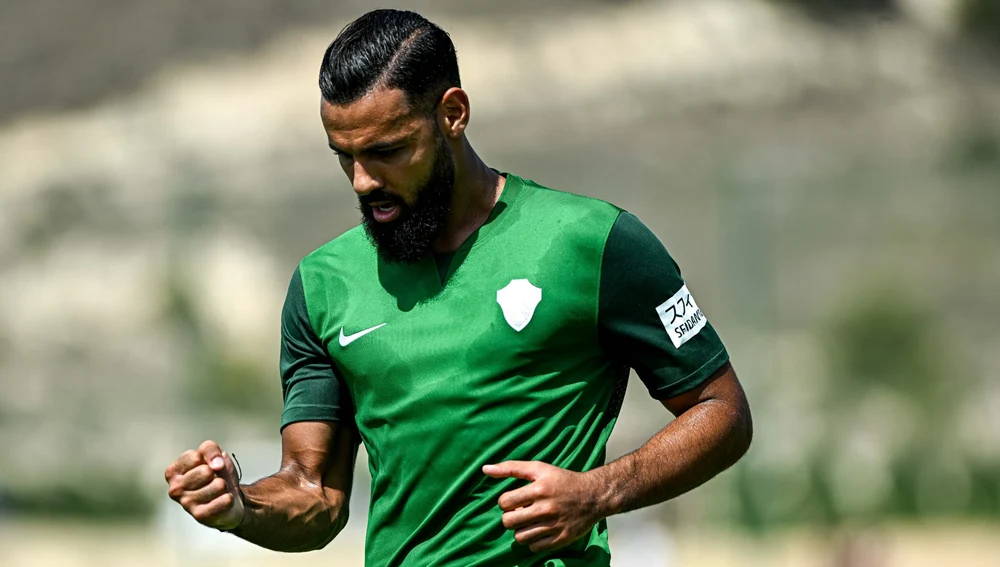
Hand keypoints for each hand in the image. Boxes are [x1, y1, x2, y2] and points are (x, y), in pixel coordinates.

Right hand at [165, 440, 244, 529]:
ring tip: (218, 492)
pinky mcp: (200, 516)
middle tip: (214, 481)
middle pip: (206, 471)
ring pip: (218, 485)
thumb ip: (210, 449)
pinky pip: (225, 500)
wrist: (230, 499)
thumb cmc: (217, 474)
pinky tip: (222, 502)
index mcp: (173, 472)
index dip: (210, 458)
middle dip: (217, 474)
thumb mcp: (214, 454)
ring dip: (224, 486)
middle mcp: (175, 489)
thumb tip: (216, 465)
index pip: (195, 456)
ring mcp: (186, 503)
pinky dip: (229, 498)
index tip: (209, 466)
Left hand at [483, 461, 605, 552]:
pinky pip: (534, 547)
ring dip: (520, 530)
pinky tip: (538, 530)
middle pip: (509, 522)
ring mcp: (554, 525)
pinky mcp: (562, 538)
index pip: (504, 502)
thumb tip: (485, 469)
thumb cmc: (563, 480)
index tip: (513, 500)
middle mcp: (546, 508)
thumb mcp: (539, 468)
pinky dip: (533, 541)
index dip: (505, 502)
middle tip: (519, 513)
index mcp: (539, 489)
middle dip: (510, 518)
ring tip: (528, 522)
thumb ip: (511, 468)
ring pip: (520, 537)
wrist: (593, 495)